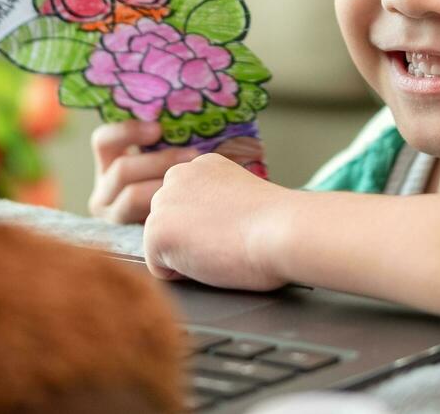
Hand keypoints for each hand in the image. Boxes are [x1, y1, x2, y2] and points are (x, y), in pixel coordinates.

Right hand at [87, 120, 197, 222]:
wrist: (190, 227)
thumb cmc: (182, 181)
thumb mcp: (165, 160)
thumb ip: (166, 143)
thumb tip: (180, 120)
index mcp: (107, 165)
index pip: (103, 141)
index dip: (128, 132)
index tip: (159, 129)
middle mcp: (103, 193)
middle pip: (122, 170)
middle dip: (159, 161)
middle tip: (193, 156)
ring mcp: (114, 218)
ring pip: (132, 196)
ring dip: (165, 184)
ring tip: (195, 179)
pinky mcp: (130, 238)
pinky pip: (145, 222)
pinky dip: (168, 210)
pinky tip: (191, 204)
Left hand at [142, 153, 291, 290]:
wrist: (283, 229)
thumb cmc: (277, 224)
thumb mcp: (241, 195)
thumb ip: (216, 201)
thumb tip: (204, 224)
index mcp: (202, 166)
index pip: (187, 205)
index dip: (210, 226)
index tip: (234, 227)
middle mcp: (177, 175)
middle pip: (170, 223)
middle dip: (191, 238)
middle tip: (228, 239)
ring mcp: (164, 202)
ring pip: (163, 245)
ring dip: (186, 255)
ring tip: (221, 247)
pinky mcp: (156, 230)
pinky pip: (158, 268)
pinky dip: (181, 274)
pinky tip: (210, 259)